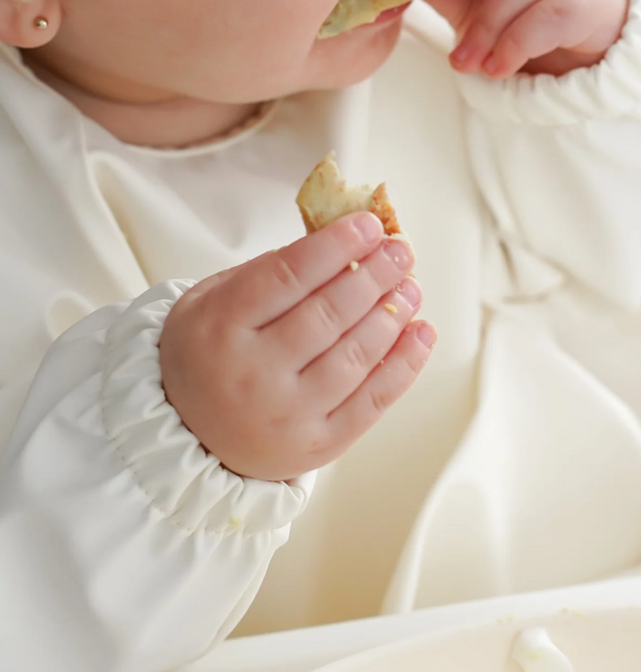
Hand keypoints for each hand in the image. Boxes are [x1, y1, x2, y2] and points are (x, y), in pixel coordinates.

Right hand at [158, 214, 434, 479]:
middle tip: (400, 251)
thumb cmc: (207, 355)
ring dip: (392, 315)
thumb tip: (337, 241)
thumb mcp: (210, 302)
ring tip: (411, 288)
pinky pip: (372, 401)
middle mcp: (253, 374)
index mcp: (221, 328)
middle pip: (328, 314)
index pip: (288, 276)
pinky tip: (421, 333)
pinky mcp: (318, 445)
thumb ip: (265, 271)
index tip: (369, 225)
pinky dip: (404, 364)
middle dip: (374, 275)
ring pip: (355, 356)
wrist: (187, 437)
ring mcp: (288, 414)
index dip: (335, 247)